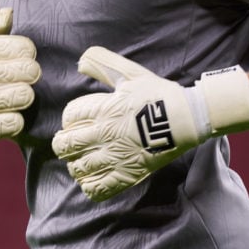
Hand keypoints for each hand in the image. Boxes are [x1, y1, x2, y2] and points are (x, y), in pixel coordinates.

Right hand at [0, 7, 40, 139]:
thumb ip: (0, 28)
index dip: (10, 48)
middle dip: (16, 72)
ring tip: (29, 95)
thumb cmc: (0, 63)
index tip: (31, 50)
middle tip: (36, 72)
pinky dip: (4, 124)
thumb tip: (8, 13)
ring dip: (12, 98)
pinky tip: (20, 120)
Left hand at [52, 46, 248, 201]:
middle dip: (62, 143)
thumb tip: (81, 59)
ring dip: (75, 164)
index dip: (68, 118)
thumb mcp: (131, 74)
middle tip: (68, 142)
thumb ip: (104, 64)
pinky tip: (92, 178)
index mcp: (104, 108)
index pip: (69, 116)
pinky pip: (97, 188)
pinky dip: (89, 185)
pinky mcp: (127, 175)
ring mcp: (115, 157)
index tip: (75, 120)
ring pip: (78, 168)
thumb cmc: (158, 94)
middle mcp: (104, 134)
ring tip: (81, 160)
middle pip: (66, 144)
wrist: (186, 119)